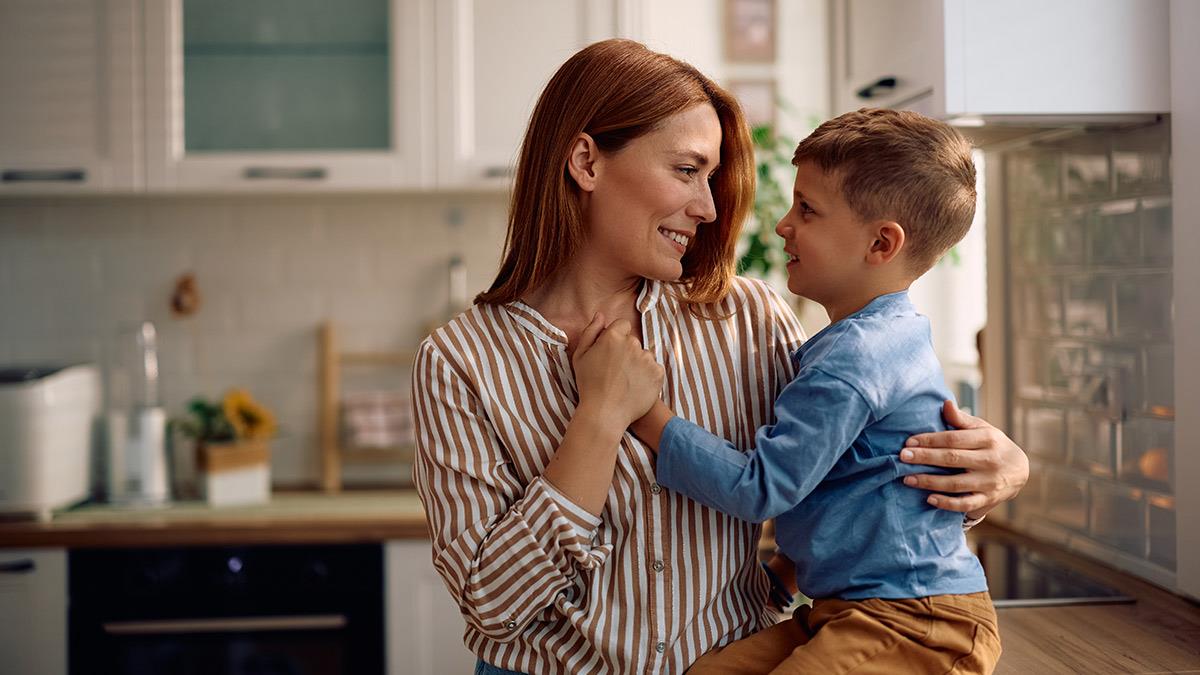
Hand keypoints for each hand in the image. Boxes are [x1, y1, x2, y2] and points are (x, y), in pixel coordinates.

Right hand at [572, 313, 664, 425]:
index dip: (616, 338)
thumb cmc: (589, 385)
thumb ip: (591, 331)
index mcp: (613, 336)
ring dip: (638, 364)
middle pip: (633, 341)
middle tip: (615, 372)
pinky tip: (635, 387)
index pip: (622, 325)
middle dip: (626, 352)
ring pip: (644, 355)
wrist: (605, 413)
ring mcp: (647, 358)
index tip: (611, 354)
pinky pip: (654, 369)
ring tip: (625, 382)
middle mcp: (632, 343)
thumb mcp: (580, 356)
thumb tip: (601, 315)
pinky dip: (647, 376)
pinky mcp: (658, 373)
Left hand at [900, 400, 1028, 519]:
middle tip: (902, 457)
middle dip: (925, 457)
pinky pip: (965, 504)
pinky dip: (947, 503)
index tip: (908, 442)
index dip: (929, 440)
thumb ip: (961, 420)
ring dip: (929, 481)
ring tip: (907, 478)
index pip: (953, 439)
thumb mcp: (982, 429)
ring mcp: (989, 482)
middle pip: (952, 459)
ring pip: (955, 483)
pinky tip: (929, 499)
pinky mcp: (988, 499)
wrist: (1020, 471)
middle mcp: (989, 460)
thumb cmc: (992, 445)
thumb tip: (944, 403)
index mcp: (987, 439)